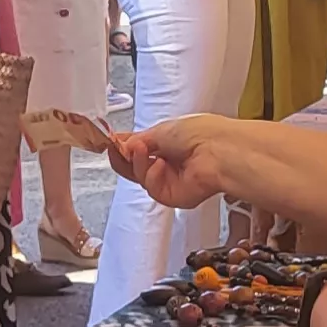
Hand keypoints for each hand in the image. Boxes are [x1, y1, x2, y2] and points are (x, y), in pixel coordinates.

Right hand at [109, 114, 242, 210]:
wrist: (218, 150)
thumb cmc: (198, 134)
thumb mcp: (159, 130)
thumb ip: (136, 140)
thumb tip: (119, 144)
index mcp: (166, 145)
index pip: (137, 149)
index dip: (121, 147)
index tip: (108, 142)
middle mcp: (167, 163)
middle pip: (133, 167)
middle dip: (124, 156)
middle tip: (116, 147)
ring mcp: (169, 181)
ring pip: (139, 178)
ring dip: (137, 163)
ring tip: (142, 150)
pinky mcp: (172, 196)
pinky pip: (151, 188)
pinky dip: (152, 176)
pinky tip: (160, 165)